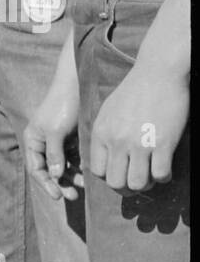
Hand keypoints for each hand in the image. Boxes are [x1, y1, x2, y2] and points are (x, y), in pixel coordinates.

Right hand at [24, 74, 82, 201]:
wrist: (77, 85)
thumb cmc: (61, 106)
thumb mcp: (55, 131)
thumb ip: (54, 154)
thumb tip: (55, 176)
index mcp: (33, 141)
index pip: (36, 169)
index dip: (46, 184)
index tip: (58, 196)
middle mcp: (43, 144)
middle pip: (50, 171)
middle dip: (61, 184)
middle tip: (74, 196)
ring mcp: (59, 142)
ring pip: (64, 166)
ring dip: (73, 176)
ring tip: (85, 184)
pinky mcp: (73, 140)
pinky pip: (75, 159)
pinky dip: (80, 166)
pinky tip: (89, 172)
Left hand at [88, 64, 188, 192]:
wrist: (158, 72)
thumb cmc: (134, 91)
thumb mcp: (108, 112)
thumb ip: (103, 135)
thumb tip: (103, 159)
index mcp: (101, 134)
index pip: (97, 172)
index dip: (109, 177)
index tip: (120, 173)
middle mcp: (117, 141)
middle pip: (115, 183)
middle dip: (126, 188)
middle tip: (136, 183)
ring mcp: (140, 143)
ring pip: (137, 183)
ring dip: (145, 185)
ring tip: (151, 176)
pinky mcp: (163, 142)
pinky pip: (161, 174)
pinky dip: (164, 176)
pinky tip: (165, 168)